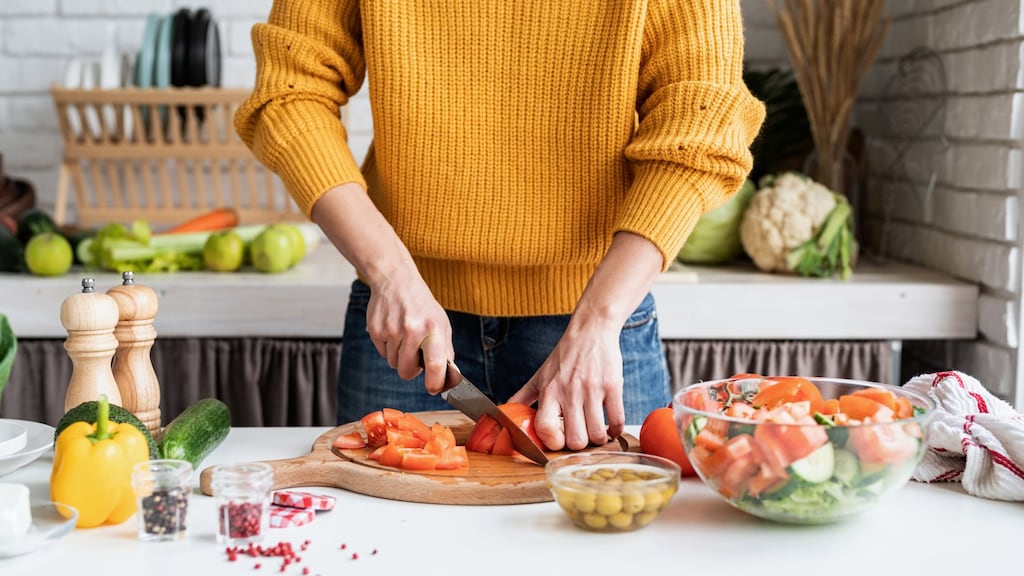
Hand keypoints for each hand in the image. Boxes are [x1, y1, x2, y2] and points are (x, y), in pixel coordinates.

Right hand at [310, 183, 454, 395]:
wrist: (396, 281)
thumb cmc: (422, 306)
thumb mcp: (441, 324)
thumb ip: (445, 351)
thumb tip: (447, 378)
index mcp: (433, 329)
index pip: (436, 364)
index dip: (435, 382)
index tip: (433, 389)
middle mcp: (412, 330)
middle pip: (407, 371)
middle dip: (410, 371)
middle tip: (415, 358)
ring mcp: (392, 330)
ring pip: (393, 364)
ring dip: (399, 357)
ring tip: (404, 337)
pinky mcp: (375, 330)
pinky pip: (382, 354)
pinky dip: (388, 348)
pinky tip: (393, 331)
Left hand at [509, 320, 625, 450]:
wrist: (590, 331)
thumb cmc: (564, 356)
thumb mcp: (539, 375)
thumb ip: (522, 397)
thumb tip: (504, 414)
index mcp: (550, 391)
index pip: (545, 428)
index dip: (552, 442)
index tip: (558, 441)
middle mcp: (570, 392)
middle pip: (576, 439)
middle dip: (579, 445)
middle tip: (580, 437)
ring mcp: (593, 390)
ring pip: (597, 434)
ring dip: (598, 439)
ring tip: (596, 433)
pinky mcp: (613, 386)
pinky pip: (617, 420)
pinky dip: (615, 431)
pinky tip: (610, 427)